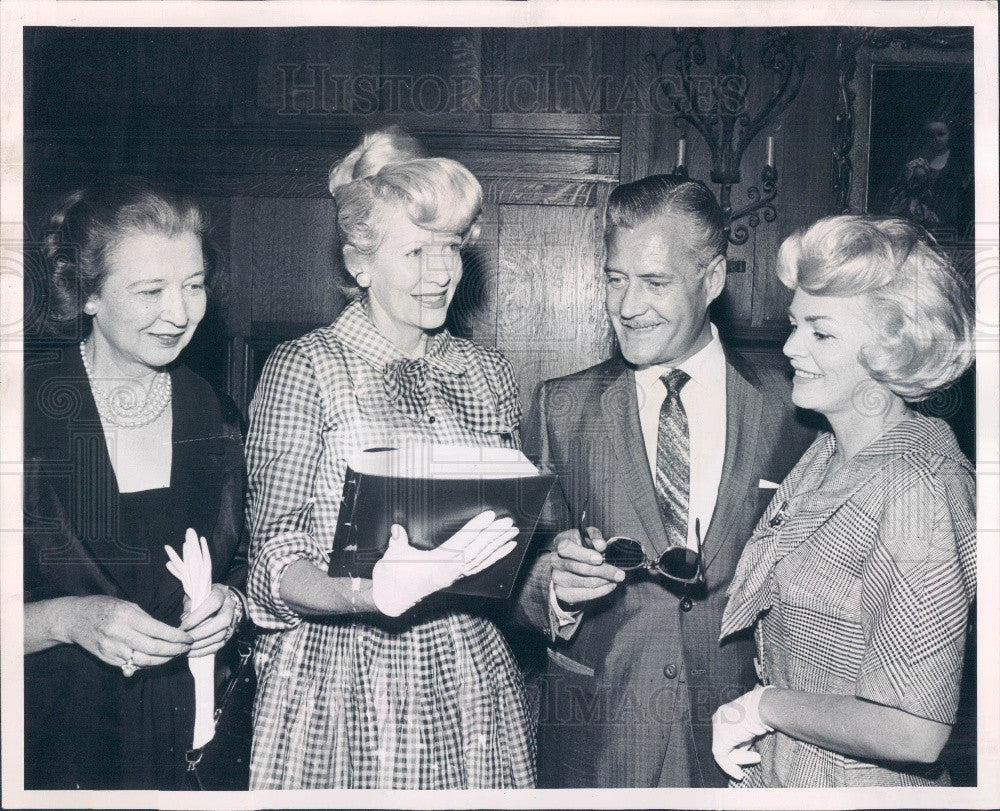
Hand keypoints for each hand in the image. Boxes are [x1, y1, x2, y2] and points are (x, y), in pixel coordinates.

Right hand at [63, 595, 192, 669]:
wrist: (74, 618)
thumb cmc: (104, 607)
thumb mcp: (127, 605)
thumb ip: (146, 620)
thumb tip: (166, 633)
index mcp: (127, 617)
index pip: (159, 631)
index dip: (177, 637)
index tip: (188, 638)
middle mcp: (119, 634)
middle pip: (154, 649)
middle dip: (174, 651)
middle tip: (185, 649)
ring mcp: (112, 649)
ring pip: (144, 662)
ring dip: (163, 661)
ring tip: (174, 655)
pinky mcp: (107, 659)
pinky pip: (132, 665)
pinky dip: (147, 664)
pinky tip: (157, 660)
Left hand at [180, 583, 236, 657]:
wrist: (221, 601)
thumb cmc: (203, 597)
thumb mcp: (195, 595)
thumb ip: (190, 605)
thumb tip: (184, 619)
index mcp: (221, 593)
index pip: (213, 603)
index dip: (198, 616)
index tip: (183, 626)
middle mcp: (230, 607)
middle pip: (221, 622)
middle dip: (201, 632)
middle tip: (186, 638)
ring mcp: (232, 621)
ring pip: (220, 635)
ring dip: (202, 644)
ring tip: (186, 647)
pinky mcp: (229, 634)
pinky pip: (219, 645)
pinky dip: (204, 651)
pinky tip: (191, 652)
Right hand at [372, 510, 518, 616]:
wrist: (392, 597)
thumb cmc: (393, 575)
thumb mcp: (393, 556)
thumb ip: (398, 541)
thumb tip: (397, 529)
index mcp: (436, 565)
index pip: (461, 543)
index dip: (476, 529)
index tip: (489, 516)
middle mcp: (450, 571)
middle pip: (477, 551)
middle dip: (494, 536)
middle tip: (509, 523)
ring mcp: (455, 575)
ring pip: (481, 559)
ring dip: (498, 545)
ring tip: (512, 533)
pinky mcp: (457, 577)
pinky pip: (480, 566)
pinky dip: (495, 556)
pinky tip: (506, 548)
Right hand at [550, 527, 623, 608]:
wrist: (567, 562)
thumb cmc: (580, 545)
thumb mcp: (587, 535)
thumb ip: (594, 536)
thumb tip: (600, 546)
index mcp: (560, 543)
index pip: (568, 548)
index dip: (583, 555)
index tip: (599, 559)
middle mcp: (555, 561)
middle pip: (579, 568)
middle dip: (603, 571)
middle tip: (620, 574)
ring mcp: (557, 577)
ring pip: (584, 582)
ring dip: (604, 581)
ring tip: (617, 578)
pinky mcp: (562, 592)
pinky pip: (584, 594)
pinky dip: (601, 591)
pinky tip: (610, 585)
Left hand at [711, 684, 774, 780]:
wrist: (763, 708)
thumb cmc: (763, 712)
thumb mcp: (753, 722)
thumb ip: (747, 733)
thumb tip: (747, 745)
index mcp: (726, 711)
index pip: (730, 732)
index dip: (741, 745)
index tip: (752, 754)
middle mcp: (719, 718)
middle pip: (727, 741)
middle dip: (740, 752)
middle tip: (756, 758)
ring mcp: (718, 728)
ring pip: (725, 750)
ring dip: (741, 758)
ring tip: (757, 758)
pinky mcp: (721, 739)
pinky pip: (722, 757)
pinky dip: (729, 767)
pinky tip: (739, 775)